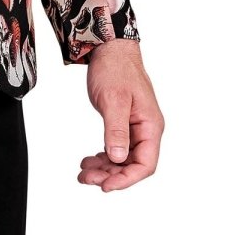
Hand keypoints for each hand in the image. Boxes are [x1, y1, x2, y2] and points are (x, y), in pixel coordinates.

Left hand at [78, 40, 163, 190]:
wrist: (109, 48)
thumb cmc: (115, 68)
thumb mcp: (114, 100)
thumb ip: (116, 130)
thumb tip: (117, 158)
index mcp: (150, 125)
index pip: (145, 164)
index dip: (126, 179)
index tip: (105, 186)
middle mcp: (146, 129)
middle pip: (133, 164)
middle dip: (110, 175)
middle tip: (86, 178)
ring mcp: (135, 126)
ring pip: (123, 158)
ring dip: (105, 168)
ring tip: (84, 172)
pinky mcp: (123, 122)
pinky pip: (116, 147)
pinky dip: (103, 156)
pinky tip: (89, 160)